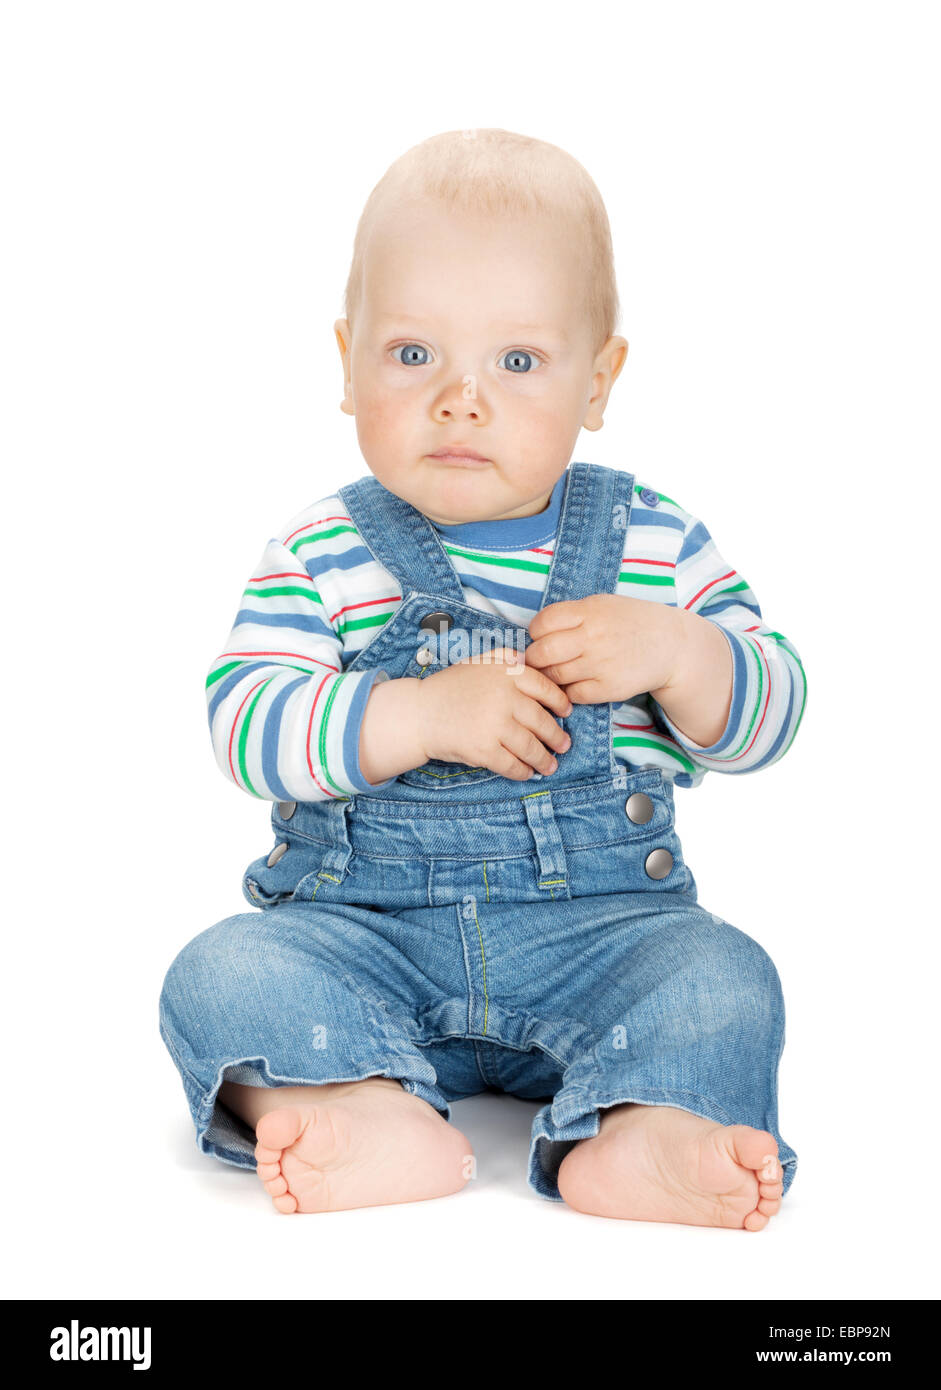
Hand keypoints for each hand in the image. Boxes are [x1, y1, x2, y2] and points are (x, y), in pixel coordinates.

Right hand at [416, 647, 573, 779]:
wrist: (419, 713)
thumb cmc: (450, 687)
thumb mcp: (479, 661)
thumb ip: (505, 658)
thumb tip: (530, 661)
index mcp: (507, 674)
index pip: (545, 688)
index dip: (560, 703)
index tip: (565, 713)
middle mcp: (505, 698)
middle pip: (542, 721)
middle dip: (557, 737)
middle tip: (564, 744)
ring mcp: (495, 725)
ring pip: (531, 747)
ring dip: (544, 759)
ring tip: (550, 765)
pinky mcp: (484, 750)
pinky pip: (512, 765)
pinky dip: (523, 771)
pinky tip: (527, 773)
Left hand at [525, 595, 685, 704]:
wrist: (671, 645)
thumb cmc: (631, 622)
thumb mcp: (602, 604)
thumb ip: (571, 615)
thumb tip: (537, 632)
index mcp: (588, 612)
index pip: (541, 624)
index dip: (535, 632)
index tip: (541, 637)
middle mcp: (591, 637)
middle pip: (541, 653)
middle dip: (534, 659)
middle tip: (540, 660)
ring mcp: (599, 665)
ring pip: (553, 676)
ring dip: (548, 677)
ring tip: (556, 672)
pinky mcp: (607, 688)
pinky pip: (571, 695)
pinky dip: (566, 692)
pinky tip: (574, 684)